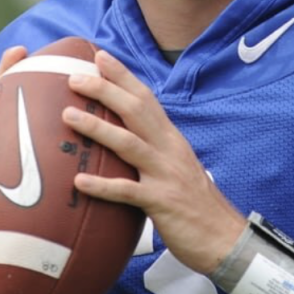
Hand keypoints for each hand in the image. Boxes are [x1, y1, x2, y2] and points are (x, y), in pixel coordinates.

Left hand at [61, 49, 246, 275]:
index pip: (146, 98)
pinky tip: (80, 180)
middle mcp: (169, 150)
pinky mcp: (162, 203)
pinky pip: (128, 192)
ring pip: (129, 144)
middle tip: (75, 77)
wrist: (225, 237)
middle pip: (136, 111)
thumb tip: (125, 137)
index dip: (123, 76)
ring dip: (97, 128)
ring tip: (68, 115)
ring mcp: (166, 175)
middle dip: (105, 90)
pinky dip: (103, 186)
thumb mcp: (176, 166)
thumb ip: (153, 150)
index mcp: (171, 139)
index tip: (100, 56)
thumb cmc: (195, 204)